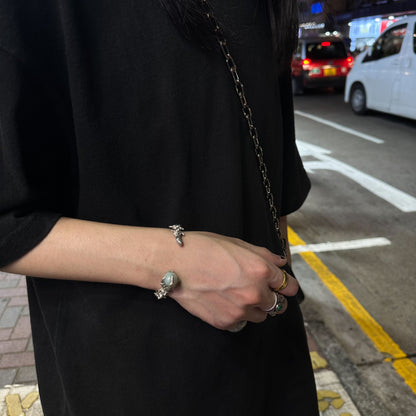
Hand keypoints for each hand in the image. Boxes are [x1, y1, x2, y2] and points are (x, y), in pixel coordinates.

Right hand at [169, 232, 298, 330]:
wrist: (174, 264)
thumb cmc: (203, 248)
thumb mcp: (237, 243)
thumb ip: (263, 255)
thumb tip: (280, 263)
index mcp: (260, 270)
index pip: (289, 285)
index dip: (286, 284)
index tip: (282, 285)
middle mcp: (255, 292)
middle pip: (278, 305)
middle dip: (271, 297)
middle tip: (258, 289)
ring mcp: (240, 310)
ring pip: (261, 316)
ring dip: (255, 308)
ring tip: (237, 295)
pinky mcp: (225, 322)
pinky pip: (241, 323)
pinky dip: (237, 315)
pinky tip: (224, 302)